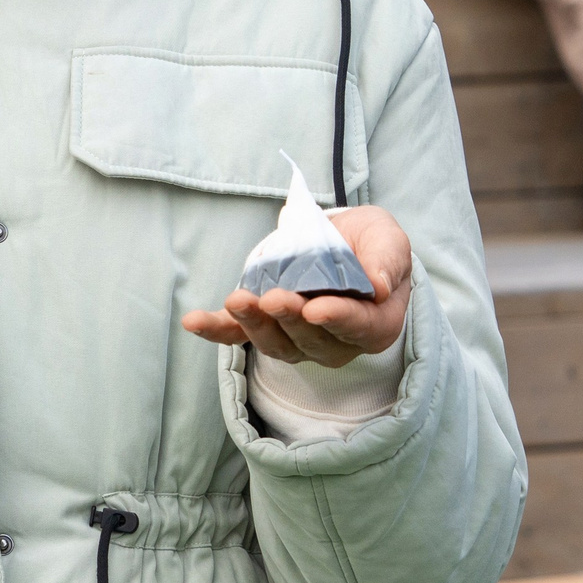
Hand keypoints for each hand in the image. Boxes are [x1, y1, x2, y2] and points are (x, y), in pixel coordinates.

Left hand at [182, 204, 411, 367]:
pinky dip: (215, 330)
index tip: (316, 309)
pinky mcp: (263, 325)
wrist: (340, 242)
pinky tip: (193, 322)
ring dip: (253, 324)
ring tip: (237, 300)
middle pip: (312, 339)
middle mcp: (335, 341)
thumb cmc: (370, 244)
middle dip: (290, 319)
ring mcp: (296, 338)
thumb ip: (388, 259)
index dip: (338, 319)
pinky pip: (237, 335)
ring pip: (275, 343)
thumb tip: (379, 286)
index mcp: (374, 324)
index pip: (358, 328)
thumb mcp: (388, 239)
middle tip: (273, 297)